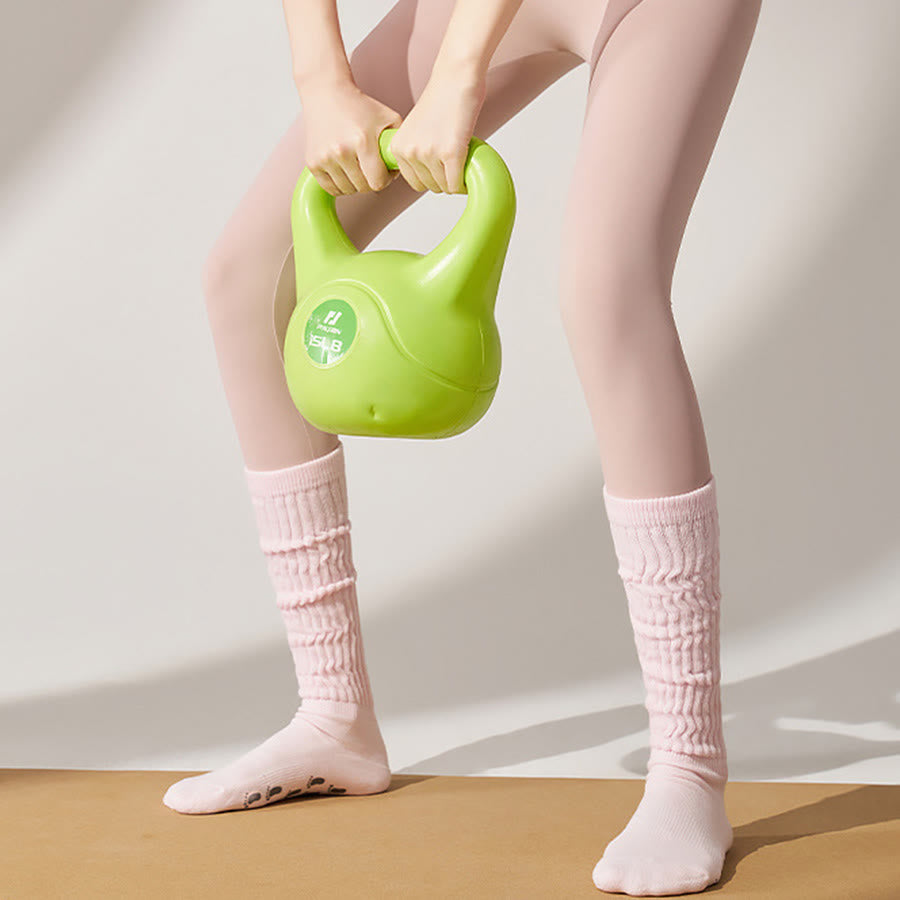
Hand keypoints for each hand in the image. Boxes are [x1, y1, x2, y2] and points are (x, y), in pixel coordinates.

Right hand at [299, 77, 403, 195]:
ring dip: (356, 183)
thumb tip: (404, 166)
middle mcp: (341, 151)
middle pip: (363, 188)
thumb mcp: (389, 118)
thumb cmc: (359, 106)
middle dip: (371, 180)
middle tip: (372, 166)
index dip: (386, 179)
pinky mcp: (312, 162)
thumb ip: (399, 142)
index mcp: (362, 141)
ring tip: (358, 165)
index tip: (385, 170)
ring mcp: (324, 158)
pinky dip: (340, 184)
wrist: (326, 93)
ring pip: (348, 190)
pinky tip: (345, 169)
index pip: (378, 182)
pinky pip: (331, 188)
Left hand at [389, 66, 486, 193]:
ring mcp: (429, 154)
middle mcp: (410, 152)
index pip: (414, 182)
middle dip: (443, 178)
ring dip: (455, 179)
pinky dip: (464, 182)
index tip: (439, 165)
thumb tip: (426, 177)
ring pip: (444, 187)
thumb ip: (414, 152)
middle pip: (429, 186)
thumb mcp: (415, 130)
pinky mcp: (451, 154)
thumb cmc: (441, 99)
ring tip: (458, 158)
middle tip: (451, 160)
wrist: (456, 78)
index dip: (430, 176)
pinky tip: (466, 167)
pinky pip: (456, 184)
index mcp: (398, 147)